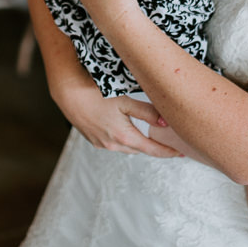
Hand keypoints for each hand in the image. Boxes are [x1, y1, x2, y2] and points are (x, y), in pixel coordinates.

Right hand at [56, 81, 179, 156]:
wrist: (68, 94)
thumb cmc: (95, 94)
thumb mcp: (125, 100)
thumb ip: (147, 112)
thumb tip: (165, 122)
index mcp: (124, 137)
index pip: (152, 150)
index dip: (167, 152)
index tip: (180, 153)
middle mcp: (112, 145)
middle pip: (140, 149)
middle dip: (154, 147)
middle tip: (168, 143)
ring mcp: (101, 144)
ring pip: (127, 147)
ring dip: (138, 143)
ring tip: (149, 136)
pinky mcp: (93, 140)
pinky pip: (114, 144)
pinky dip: (124, 139)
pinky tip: (126, 129)